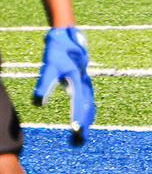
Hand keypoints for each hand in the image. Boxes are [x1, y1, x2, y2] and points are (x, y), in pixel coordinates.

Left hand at [33, 26, 95, 145]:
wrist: (66, 33)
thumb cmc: (57, 49)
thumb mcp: (48, 66)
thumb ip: (44, 84)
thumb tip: (39, 102)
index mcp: (77, 79)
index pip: (79, 104)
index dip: (78, 118)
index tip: (76, 131)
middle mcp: (84, 81)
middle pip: (87, 106)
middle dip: (85, 124)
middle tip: (81, 140)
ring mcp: (86, 80)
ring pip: (90, 103)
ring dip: (88, 118)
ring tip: (85, 134)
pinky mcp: (84, 79)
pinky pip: (89, 98)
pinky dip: (88, 109)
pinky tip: (86, 116)